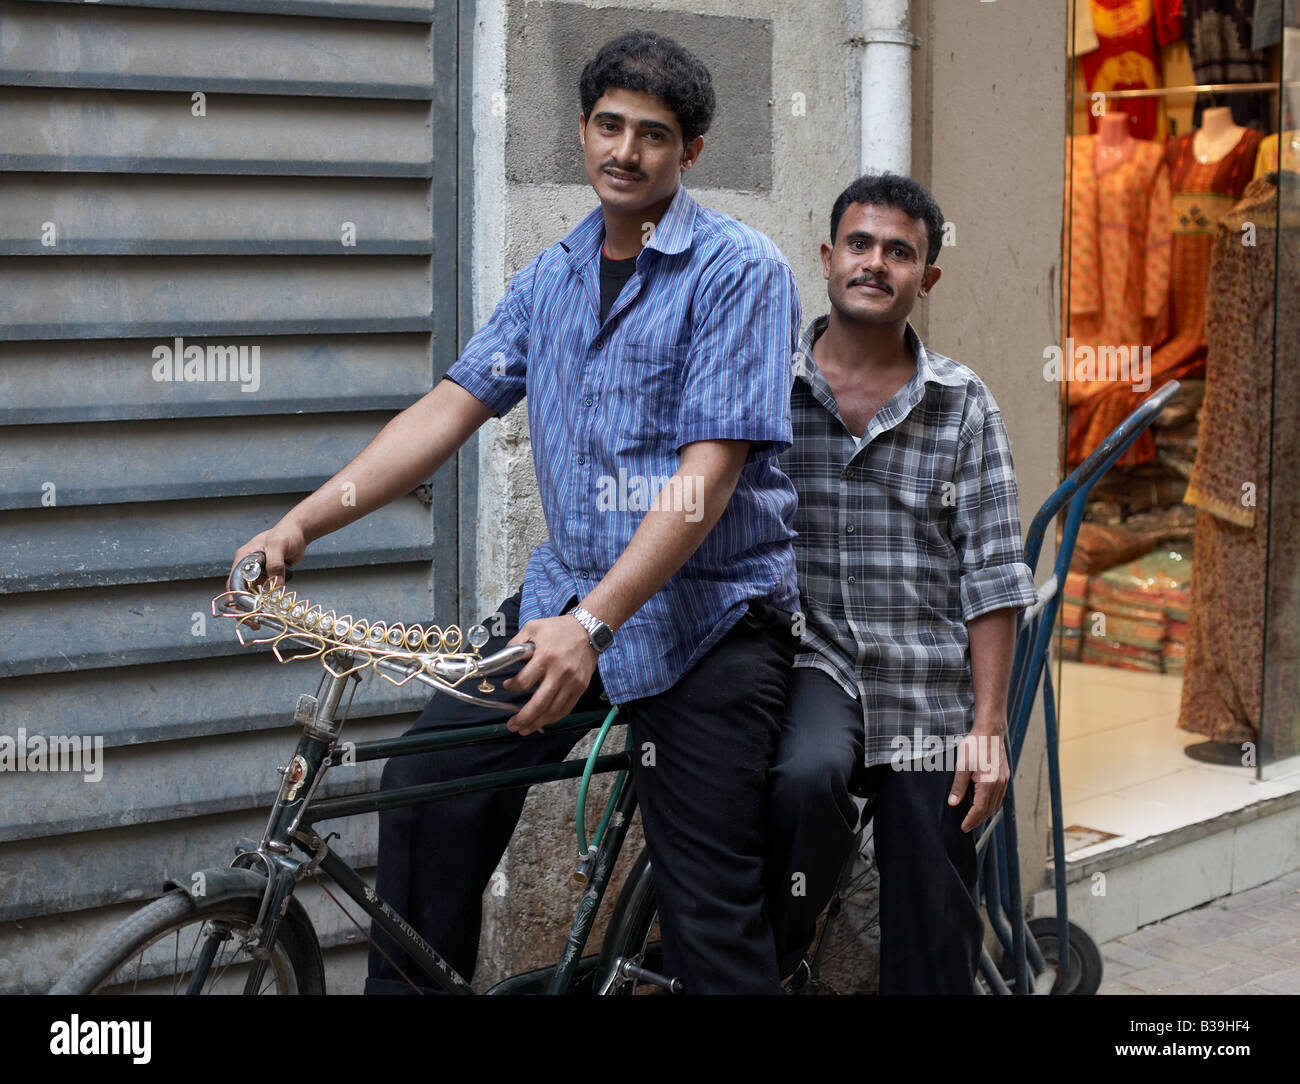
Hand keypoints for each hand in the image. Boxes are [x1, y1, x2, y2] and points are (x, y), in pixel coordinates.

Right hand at [230, 519, 307, 627]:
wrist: (298, 532)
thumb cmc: (286, 534)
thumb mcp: (278, 546)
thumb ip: (275, 565)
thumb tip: (276, 585)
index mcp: (243, 558)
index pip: (234, 582)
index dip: (236, 598)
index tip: (242, 611)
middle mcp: (247, 567)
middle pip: (240, 591)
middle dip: (244, 608)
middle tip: (253, 622)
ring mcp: (257, 572)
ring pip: (251, 594)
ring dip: (255, 607)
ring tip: (260, 621)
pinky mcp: (268, 576)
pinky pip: (263, 592)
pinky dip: (265, 602)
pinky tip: (270, 612)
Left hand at [501, 615, 597, 734]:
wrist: (588, 630)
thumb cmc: (559, 628)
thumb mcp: (533, 627)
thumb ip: (517, 643)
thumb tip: (504, 658)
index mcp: (545, 657)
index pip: (524, 682)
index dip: (512, 687)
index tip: (508, 686)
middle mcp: (559, 672)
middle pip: (539, 703)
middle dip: (523, 718)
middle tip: (512, 725)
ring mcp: (572, 682)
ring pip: (553, 710)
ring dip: (537, 722)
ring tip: (525, 729)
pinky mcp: (580, 687)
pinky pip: (566, 709)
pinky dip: (553, 718)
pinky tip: (543, 721)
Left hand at [948, 724, 1009, 833]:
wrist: (990, 731)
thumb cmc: (975, 745)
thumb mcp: (962, 766)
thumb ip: (958, 786)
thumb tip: (953, 803)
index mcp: (989, 783)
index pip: (980, 809)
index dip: (971, 820)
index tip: (964, 828)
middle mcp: (999, 784)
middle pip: (989, 809)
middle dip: (978, 820)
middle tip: (967, 826)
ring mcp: (1004, 780)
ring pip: (996, 804)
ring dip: (985, 813)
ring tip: (974, 818)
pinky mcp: (1004, 776)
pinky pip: (999, 796)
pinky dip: (991, 804)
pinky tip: (984, 804)